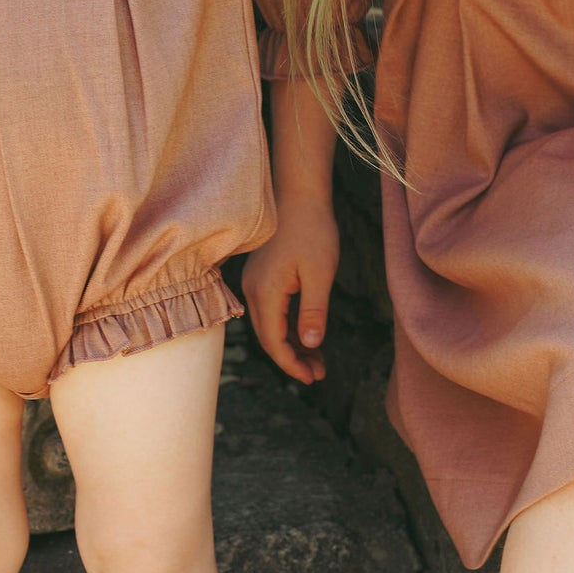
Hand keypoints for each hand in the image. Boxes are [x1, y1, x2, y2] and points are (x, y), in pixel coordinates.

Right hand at [243, 198, 339, 384]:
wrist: (299, 194)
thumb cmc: (312, 230)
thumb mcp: (320, 274)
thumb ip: (313, 312)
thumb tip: (310, 344)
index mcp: (266, 292)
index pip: (274, 342)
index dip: (292, 364)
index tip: (313, 378)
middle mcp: (254, 290)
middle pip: (269, 338)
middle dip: (292, 359)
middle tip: (318, 375)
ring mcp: (255, 283)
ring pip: (270, 326)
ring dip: (292, 344)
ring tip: (317, 360)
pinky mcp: (262, 276)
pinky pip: (272, 311)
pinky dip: (289, 326)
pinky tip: (307, 334)